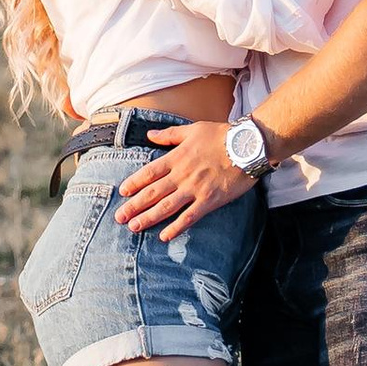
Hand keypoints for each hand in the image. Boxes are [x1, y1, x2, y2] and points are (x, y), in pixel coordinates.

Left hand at [116, 120, 257, 237]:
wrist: (247, 145)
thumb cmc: (221, 135)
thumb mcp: (192, 129)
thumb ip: (170, 135)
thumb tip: (150, 134)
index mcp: (177, 157)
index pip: (149, 172)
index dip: (134, 182)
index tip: (122, 192)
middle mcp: (182, 175)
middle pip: (153, 192)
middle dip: (134, 205)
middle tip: (119, 217)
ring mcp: (195, 189)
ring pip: (167, 206)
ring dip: (148, 218)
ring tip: (134, 227)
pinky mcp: (210, 200)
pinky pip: (190, 217)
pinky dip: (176, 227)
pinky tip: (164, 236)